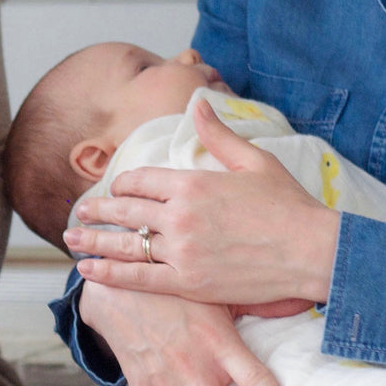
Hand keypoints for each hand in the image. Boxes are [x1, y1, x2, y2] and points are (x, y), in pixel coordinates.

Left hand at [65, 99, 338, 305]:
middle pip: (126, 210)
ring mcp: (182, 250)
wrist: (314, 251)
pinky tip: (88, 272)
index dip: (122, 184)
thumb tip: (197, 102)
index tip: (115, 189)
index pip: (140, 180)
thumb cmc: (289, 204)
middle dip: (99, 211)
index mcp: (192, 182)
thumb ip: (218, 133)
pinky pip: (139, 279)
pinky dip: (109, 275)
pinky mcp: (190, 283)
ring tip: (71, 240)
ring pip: (125, 244)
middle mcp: (180, 215)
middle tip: (79, 214)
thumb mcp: (254, 159)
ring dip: (93, 242)